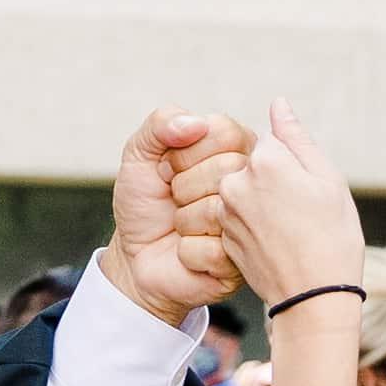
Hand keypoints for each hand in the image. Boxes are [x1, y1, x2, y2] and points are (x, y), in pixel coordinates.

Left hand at [105, 108, 244, 314]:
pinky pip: (214, 250)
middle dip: (183, 187)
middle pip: (227, 169)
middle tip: (175, 199)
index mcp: (235, 149)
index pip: (226, 132)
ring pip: (219, 210)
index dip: (186, 153)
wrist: (134, 255)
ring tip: (182, 225)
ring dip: (184, 220)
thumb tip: (194, 123)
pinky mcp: (242, 262)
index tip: (169, 169)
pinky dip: (188, 252)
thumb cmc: (145, 201)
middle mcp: (250, 183)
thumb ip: (161, 123)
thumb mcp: (140, 153)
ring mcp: (251, 223)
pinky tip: (189, 251)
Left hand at [215, 102, 363, 307]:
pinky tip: (272, 245)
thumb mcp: (328, 180)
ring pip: (241, 192)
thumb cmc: (333, 238)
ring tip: (285, 231)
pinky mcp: (219, 238)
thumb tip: (278, 103)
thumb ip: (297, 138)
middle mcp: (236, 182)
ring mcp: (224, 212)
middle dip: (272, 182)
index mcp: (266, 160)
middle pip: (252, 165)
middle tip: (297, 213)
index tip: (306, 190)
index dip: (294, 164)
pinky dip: (249, 227)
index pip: (273, 142)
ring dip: (259, 205)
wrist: (313, 299)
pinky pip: (233, 220)